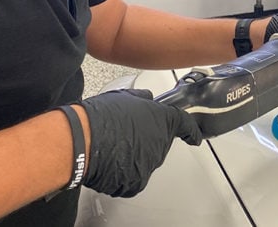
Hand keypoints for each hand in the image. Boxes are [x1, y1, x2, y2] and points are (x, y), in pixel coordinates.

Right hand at [79, 89, 201, 197]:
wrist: (82, 140)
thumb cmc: (100, 117)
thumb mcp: (124, 97)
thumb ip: (141, 98)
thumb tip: (146, 97)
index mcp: (162, 120)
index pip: (185, 125)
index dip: (191, 131)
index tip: (195, 136)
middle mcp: (161, 143)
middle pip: (160, 142)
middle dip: (147, 139)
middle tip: (125, 134)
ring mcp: (150, 164)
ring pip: (146, 160)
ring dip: (135, 155)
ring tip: (113, 146)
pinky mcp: (137, 182)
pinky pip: (134, 177)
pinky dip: (124, 173)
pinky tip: (111, 162)